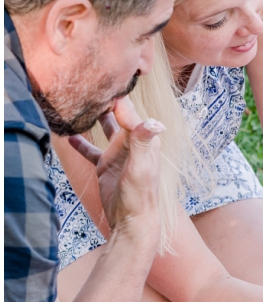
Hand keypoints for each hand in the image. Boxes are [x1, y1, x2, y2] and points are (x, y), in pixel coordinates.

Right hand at [68, 97, 163, 240]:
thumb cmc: (140, 194)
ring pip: (104, 129)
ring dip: (94, 118)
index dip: (118, 97)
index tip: (104, 82)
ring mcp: (118, 153)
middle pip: (118, 116)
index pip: (130, 112)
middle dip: (106, 102)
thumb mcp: (142, 167)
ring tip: (80, 104)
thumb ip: (144, 143)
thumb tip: (154, 121)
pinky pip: (92, 149)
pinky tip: (69, 135)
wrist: (132, 220)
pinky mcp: (106, 165)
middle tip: (88, 86)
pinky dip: (81, 142)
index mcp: (145, 140)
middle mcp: (133, 143)